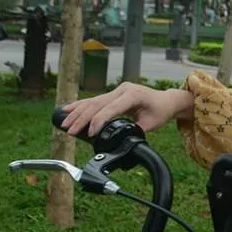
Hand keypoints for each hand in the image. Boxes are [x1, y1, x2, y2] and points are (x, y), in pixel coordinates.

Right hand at [60, 82, 194, 136]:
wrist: (166, 100)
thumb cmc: (160, 111)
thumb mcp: (151, 124)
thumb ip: (135, 131)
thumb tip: (121, 141)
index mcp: (132, 95)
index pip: (110, 108)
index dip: (98, 121)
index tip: (90, 134)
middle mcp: (123, 90)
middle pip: (97, 104)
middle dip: (82, 119)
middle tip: (69, 131)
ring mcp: (118, 90)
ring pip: (93, 101)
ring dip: (78, 112)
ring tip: (64, 122)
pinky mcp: (114, 94)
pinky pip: (95, 100)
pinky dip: (81, 105)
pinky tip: (68, 109)